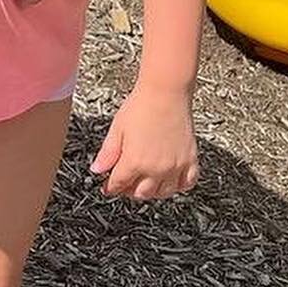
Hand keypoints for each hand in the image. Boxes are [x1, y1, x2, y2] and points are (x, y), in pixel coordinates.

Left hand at [91, 85, 199, 200]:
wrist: (166, 93)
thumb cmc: (140, 106)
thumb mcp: (117, 128)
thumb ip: (107, 153)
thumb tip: (96, 170)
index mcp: (135, 161)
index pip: (119, 184)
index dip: (111, 187)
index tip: (107, 187)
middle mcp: (156, 169)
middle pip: (141, 193)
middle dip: (129, 190)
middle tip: (124, 183)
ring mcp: (175, 167)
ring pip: (163, 193)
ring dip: (151, 191)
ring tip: (144, 181)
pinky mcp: (190, 161)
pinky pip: (186, 184)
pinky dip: (177, 186)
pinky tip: (169, 179)